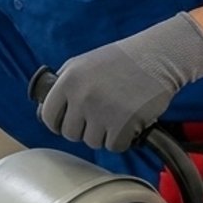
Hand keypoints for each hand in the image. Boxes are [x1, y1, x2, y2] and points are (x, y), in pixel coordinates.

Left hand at [38, 12, 202, 151]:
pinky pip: (114, 146)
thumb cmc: (121, 60)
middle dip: (84, 129)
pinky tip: (128, 122)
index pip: (49, 116)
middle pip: (70, 134)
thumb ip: (63, 85)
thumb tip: (44, 110)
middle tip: (100, 117)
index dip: (58, 123)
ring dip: (104, 134)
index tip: (68, 123)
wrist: (158, 56)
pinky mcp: (124, 124)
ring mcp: (102, 112)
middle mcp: (82, 97)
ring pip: (92, 142)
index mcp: (68, 80)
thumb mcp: (83, 64)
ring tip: (116, 114)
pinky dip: (122, 139)